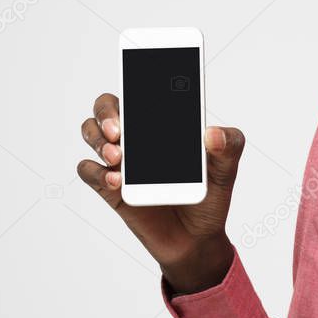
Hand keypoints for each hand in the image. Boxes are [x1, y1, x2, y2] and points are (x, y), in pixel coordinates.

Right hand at [78, 93, 243, 293]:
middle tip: (121, 129)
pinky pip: (89, 171)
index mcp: (164, 124)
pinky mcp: (110, 188)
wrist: (198, 238)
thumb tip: (212, 133)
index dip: (135, 79)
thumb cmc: (210, 195)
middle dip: (107, 111)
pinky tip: (117, 180)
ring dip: (98, 139)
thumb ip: (229, 146)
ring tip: (119, 156)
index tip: (137, 79)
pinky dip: (96, 171)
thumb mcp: (227, 170)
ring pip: (92, 134)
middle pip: (107, 108)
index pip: (143, 92)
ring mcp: (122, 162)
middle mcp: (138, 138)